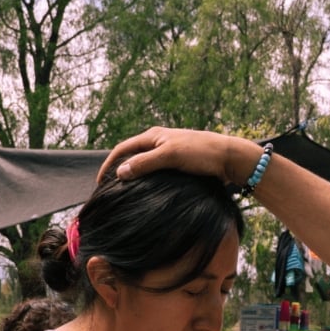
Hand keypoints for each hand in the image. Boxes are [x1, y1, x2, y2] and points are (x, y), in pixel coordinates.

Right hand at [101, 127, 257, 187]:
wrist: (229, 158)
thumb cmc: (201, 153)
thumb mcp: (170, 156)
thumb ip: (145, 163)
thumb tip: (120, 172)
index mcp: (153, 136)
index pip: (122, 149)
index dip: (108, 165)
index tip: (100, 184)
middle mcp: (158, 143)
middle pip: (131, 157)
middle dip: (119, 171)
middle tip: (109, 191)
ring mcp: (168, 153)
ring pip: (144, 166)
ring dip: (133, 177)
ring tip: (124, 194)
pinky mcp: (178, 165)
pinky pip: (156, 173)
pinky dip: (147, 182)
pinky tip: (147, 194)